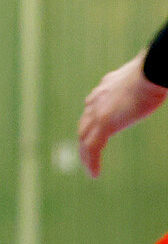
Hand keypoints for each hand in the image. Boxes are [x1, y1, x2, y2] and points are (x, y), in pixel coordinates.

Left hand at [80, 53, 166, 176]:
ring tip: (90, 169)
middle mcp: (97, 99)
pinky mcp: (105, 123)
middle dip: (85, 139)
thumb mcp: (147, 74)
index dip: (92, 119)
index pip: (93, 106)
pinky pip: (92, 148)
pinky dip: (92, 162)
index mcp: (106, 87)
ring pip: (85, 139)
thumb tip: (159, 75)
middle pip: (85, 124)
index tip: (94, 128)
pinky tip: (95, 174)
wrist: (151, 69)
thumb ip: (144, 82)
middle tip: (87, 153)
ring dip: (86, 155)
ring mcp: (98, 112)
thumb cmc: (156, 68)